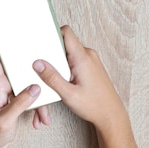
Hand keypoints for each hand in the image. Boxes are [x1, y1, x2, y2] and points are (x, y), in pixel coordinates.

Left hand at [0, 47, 50, 147]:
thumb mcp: (5, 120)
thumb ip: (20, 103)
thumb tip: (36, 88)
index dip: (1, 45)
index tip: (15, 37)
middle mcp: (3, 85)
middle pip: (18, 68)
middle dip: (33, 69)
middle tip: (46, 64)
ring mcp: (10, 92)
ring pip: (29, 85)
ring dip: (39, 97)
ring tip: (44, 113)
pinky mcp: (16, 100)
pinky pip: (31, 97)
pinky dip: (38, 108)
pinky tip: (41, 119)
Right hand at [33, 25, 148, 147]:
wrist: (111, 114)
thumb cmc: (93, 105)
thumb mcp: (68, 94)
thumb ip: (52, 78)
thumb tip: (37, 63)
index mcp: (82, 57)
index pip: (66, 33)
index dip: (52, 33)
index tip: (40, 39)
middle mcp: (88, 54)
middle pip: (65, 43)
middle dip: (52, 52)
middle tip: (41, 64)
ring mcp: (91, 60)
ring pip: (70, 52)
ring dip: (59, 61)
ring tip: (51, 75)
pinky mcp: (92, 66)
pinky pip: (75, 59)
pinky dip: (66, 66)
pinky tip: (62, 80)